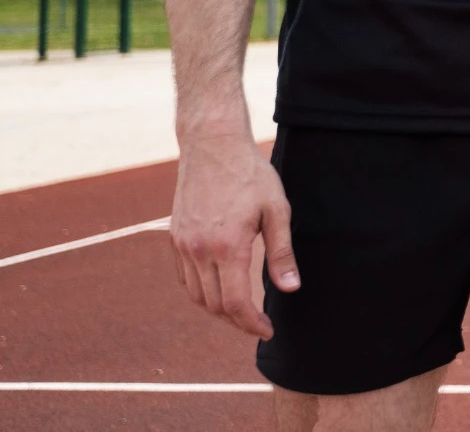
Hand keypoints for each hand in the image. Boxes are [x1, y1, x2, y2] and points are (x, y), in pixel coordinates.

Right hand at [169, 132, 297, 338]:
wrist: (212, 145)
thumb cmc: (250, 174)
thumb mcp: (277, 209)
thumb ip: (281, 252)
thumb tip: (290, 288)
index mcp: (227, 246)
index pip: (235, 303)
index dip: (251, 323)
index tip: (267, 330)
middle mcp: (198, 250)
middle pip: (213, 305)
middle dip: (237, 321)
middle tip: (258, 323)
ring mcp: (182, 245)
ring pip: (196, 296)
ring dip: (217, 310)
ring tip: (241, 311)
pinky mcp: (175, 237)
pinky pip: (184, 278)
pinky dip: (201, 292)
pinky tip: (220, 288)